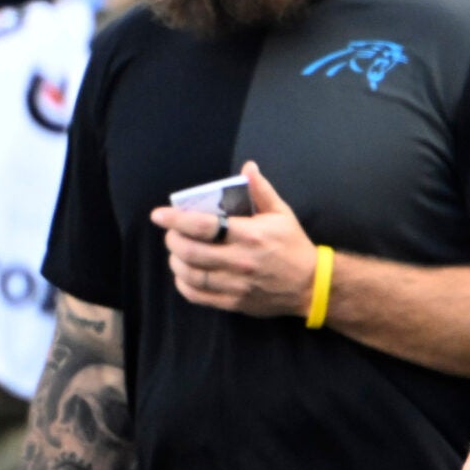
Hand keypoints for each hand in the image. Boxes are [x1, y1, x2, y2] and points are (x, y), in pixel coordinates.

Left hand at [150, 163, 316, 317]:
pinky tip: (184, 274)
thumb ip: (261, 190)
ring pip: (191, 274)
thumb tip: (247, 167)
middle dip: (173, 240)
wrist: (311, 284)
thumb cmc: (293, 245)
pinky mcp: (234, 302)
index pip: (204, 226)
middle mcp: (240, 260)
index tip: (159, 215)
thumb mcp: (281, 213)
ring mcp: (236, 284)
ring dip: (176, 261)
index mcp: (250, 235)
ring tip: (177, 252)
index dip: (176, 220)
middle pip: (191, 251)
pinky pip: (198, 295)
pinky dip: (183, 284)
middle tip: (171, 234)